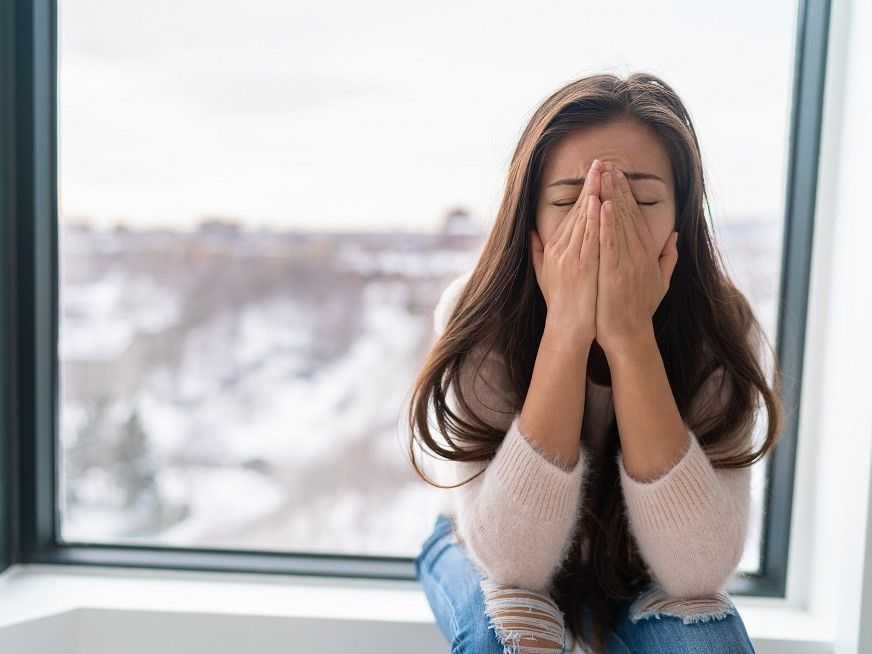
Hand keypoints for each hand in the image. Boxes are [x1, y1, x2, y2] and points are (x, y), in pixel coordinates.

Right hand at [531, 158, 603, 342]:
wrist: (567, 329)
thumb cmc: (561, 304)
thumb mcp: (544, 275)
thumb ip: (538, 252)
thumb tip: (532, 233)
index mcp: (554, 249)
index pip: (571, 215)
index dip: (583, 192)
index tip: (593, 174)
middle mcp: (560, 250)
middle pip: (577, 211)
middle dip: (589, 185)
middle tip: (599, 162)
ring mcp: (571, 258)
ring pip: (584, 219)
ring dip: (594, 194)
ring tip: (603, 172)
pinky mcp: (581, 267)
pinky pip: (590, 238)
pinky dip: (595, 219)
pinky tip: (601, 201)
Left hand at [595, 163, 677, 354]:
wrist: (629, 335)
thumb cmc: (639, 310)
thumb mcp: (659, 282)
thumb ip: (667, 258)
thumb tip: (675, 236)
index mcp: (646, 253)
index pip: (635, 216)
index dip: (627, 193)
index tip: (618, 174)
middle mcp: (638, 253)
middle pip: (627, 213)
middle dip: (618, 186)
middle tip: (608, 163)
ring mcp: (627, 262)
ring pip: (619, 223)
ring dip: (612, 196)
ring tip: (604, 174)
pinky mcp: (615, 272)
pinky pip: (610, 243)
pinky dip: (607, 223)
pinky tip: (604, 204)